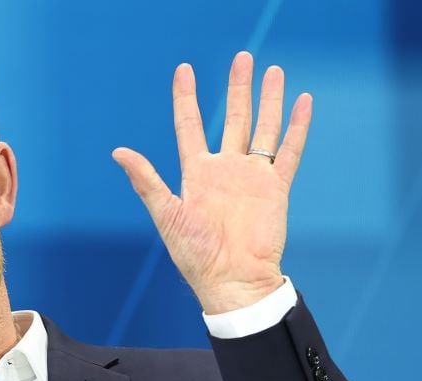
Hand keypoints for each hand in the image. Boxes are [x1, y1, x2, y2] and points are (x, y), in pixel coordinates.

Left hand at [113, 52, 311, 313]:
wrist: (232, 282)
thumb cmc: (195, 256)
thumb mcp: (166, 214)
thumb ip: (146, 180)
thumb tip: (119, 151)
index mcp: (197, 174)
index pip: (191, 125)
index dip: (186, 98)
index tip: (185, 70)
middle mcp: (225, 170)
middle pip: (233, 118)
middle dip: (237, 88)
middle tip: (242, 58)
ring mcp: (252, 177)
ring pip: (263, 128)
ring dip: (268, 100)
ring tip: (273, 71)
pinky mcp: (275, 189)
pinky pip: (287, 152)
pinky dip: (296, 128)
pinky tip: (302, 102)